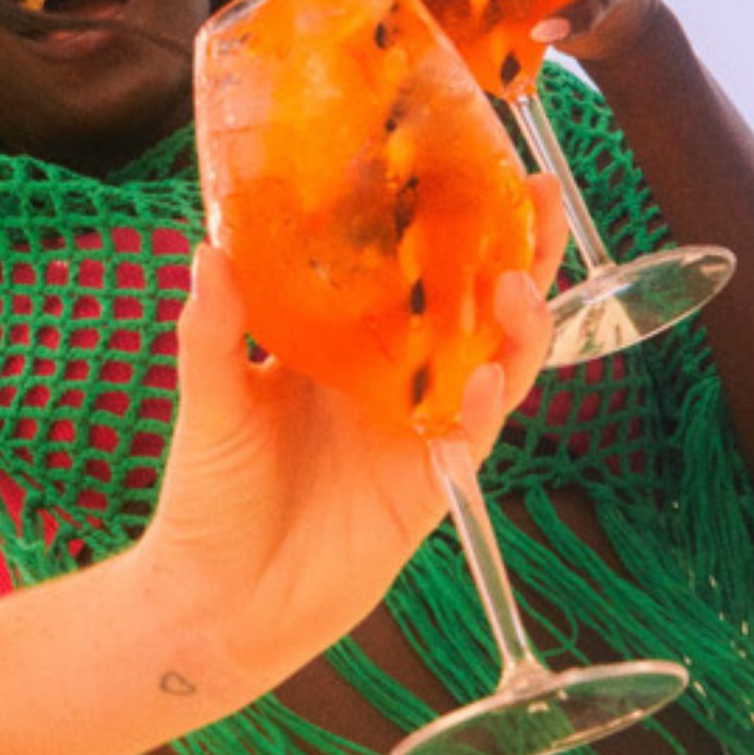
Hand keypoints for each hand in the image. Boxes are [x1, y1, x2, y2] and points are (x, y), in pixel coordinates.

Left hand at [136, 175, 560, 695]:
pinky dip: (480, 409)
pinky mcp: (427, 487)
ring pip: (492, 365)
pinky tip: (483, 381)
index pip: (410, 267)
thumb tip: (208, 245)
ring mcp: (417, 430)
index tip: (467, 157)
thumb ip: (215, 329)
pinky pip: (469, 441)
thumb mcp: (211, 397)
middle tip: (545, 196)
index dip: (446, 218)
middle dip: (516, 252)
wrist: (218, 597)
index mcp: (347, 342)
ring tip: (516, 282)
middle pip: (474, 305)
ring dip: (514, 325)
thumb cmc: (212, 491)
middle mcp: (394, 378)